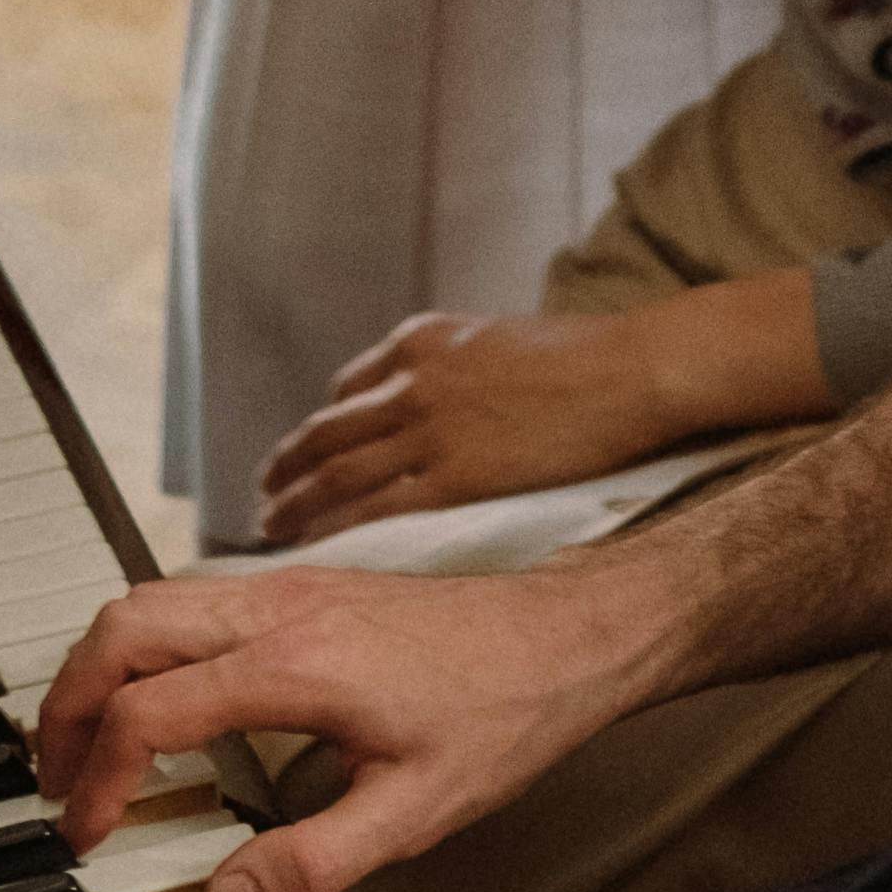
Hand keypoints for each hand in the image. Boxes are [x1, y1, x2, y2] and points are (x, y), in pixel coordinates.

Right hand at [33, 553, 639, 891]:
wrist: (565, 636)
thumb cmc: (503, 714)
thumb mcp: (416, 814)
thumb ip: (312, 863)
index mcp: (296, 663)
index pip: (150, 713)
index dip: (99, 780)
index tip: (87, 835)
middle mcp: (277, 607)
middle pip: (121, 628)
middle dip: (66, 704)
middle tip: (54, 780)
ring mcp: (286, 584)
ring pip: (147, 599)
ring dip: (99, 668)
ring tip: (89, 746)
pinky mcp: (300, 582)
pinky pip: (187, 597)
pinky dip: (143, 645)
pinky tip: (157, 701)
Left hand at [255, 277, 826, 546]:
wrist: (628, 372)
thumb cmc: (584, 357)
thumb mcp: (499, 339)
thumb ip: (454, 368)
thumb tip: (433, 404)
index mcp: (421, 342)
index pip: (347, 392)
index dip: (319, 431)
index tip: (303, 456)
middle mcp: (410, 382)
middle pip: (325, 433)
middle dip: (286, 468)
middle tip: (263, 496)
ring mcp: (427, 429)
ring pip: (335, 474)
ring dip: (294, 504)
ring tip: (271, 530)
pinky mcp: (452, 478)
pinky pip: (372, 510)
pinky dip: (334, 531)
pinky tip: (315, 552)